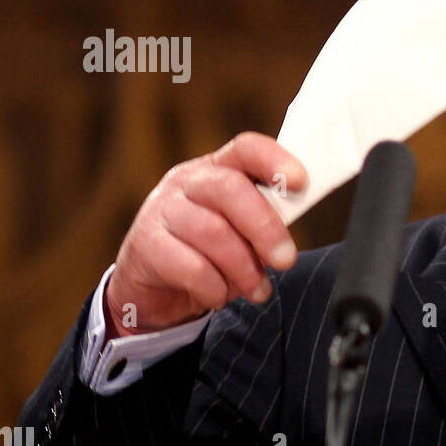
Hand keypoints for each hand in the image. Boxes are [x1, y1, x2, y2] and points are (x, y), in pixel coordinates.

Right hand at [103, 132, 306, 337]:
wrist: (154, 289)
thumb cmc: (209, 254)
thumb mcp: (240, 232)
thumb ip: (267, 222)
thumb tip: (296, 228)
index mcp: (217, 169)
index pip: (246, 149)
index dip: (274, 161)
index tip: (301, 181)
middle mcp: (187, 182)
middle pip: (230, 189)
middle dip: (265, 228)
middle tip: (286, 260)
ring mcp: (161, 209)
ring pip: (212, 232)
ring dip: (244, 268)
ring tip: (258, 290)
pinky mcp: (145, 244)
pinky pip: (190, 267)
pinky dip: (214, 287)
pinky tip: (218, 296)